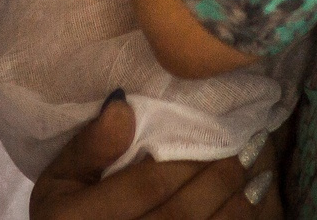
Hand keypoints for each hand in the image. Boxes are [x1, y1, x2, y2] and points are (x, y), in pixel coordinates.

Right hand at [30, 100, 275, 219]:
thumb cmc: (66, 213)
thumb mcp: (61, 179)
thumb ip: (89, 146)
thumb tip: (123, 107)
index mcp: (75, 219)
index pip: (147, 185)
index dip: (185, 160)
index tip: (215, 133)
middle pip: (179, 214)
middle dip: (217, 179)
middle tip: (246, 149)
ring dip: (234, 206)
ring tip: (255, 175)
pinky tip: (247, 205)